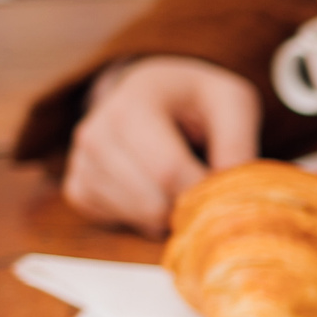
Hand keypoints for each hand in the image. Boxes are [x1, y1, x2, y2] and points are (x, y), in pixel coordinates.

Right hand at [62, 56, 260, 235]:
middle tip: (206, 184)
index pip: (169, 172)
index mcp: (132, 104)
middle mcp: (95, 134)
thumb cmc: (198, 98)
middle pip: (152, 203)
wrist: (157, 91)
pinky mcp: (78, 188)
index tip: (226, 187)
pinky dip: (148, 219)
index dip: (206, 191)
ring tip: (182, 180)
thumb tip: (232, 195)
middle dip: (191, 205)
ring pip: (140, 219)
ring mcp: (81, 163)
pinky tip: (157, 189)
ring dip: (172, 213)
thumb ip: (238, 144)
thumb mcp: (232, 103)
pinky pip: (120, 225)